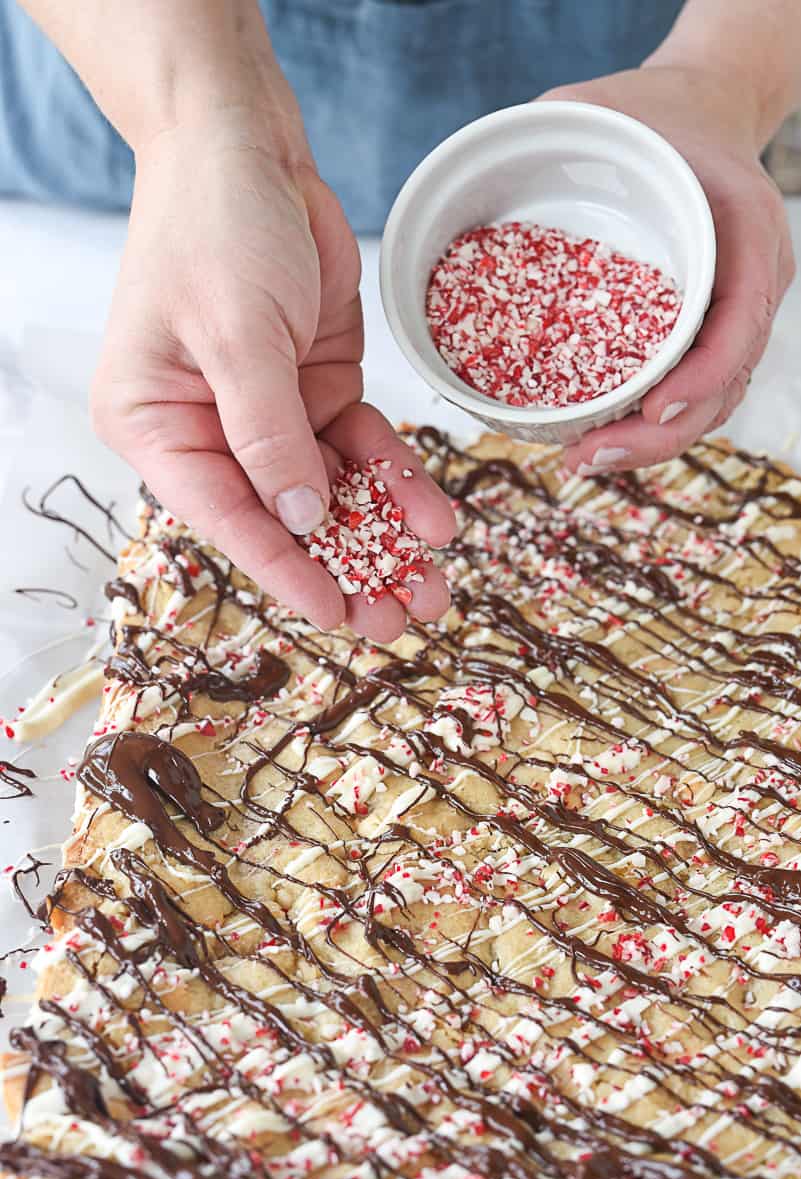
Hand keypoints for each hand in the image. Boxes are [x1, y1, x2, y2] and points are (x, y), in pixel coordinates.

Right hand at [92, 110, 454, 641]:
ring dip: (385, 538)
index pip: (227, 517)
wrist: (248, 147)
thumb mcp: (237, 333)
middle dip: (346, 568)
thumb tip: (304, 520)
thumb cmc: (214, 227)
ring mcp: (269, 413)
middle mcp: (211, 431)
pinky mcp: (317, 388)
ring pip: (333, 492)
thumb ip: (269, 433)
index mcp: (158, 425)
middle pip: (284, 518)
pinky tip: (437, 515)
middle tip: (400, 619)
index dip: (285, 570)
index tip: (337, 615)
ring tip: (434, 587)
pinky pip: (363, 445)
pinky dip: (400, 478)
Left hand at [538, 67, 794, 474]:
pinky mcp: (705, 331)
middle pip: (725, 381)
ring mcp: (733, 313)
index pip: (741, 317)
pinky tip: (598, 439)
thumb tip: (469, 172)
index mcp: (744, 226)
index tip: (652, 406)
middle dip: (660, 433)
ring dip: (650, 442)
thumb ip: (553, 130)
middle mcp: (751, 281)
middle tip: (587, 456)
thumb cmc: (650, 111)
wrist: (699, 112)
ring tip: (582, 459)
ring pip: (709, 400)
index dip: (703, 374)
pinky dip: (648, 423)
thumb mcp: (599, 105)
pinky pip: (690, 389)